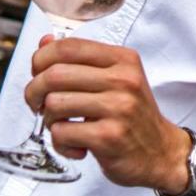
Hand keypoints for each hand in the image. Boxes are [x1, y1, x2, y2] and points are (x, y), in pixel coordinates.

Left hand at [25, 36, 189, 192]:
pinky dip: (60, 142)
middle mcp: (123, 80)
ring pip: (54, 104)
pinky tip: (75, 146)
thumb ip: (80, 61)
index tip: (37, 74)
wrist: (161, 153)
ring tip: (62, 126)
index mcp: (122, 59)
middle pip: (55, 74)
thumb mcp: (115, 79)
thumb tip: (44, 43)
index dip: (41, 58)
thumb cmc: (132, 116)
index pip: (68, 46)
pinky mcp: (109, 137)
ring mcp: (118, 108)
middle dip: (34, 91)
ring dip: (48, 120)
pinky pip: (62, 133)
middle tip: (37, 104)